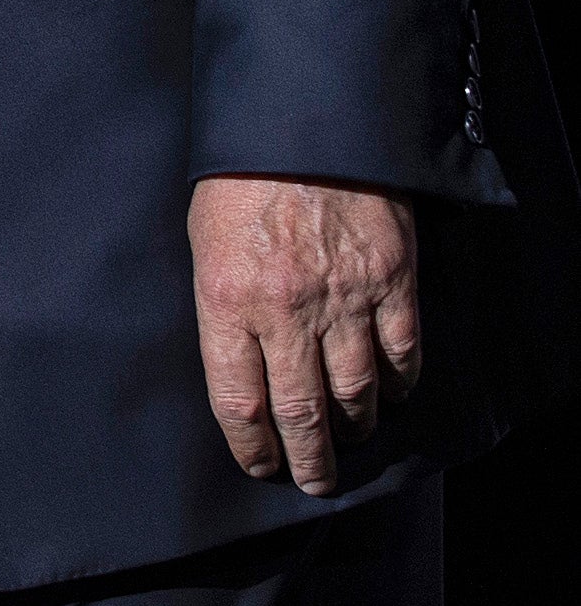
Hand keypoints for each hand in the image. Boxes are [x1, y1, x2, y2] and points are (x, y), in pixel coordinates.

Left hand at [190, 175, 419, 497]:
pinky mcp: (392, 282)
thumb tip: (238, 368)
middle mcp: (286, 310)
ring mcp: (344, 299)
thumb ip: (222, 308)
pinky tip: (388, 395)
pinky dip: (397, 384)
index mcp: (227, 301)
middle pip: (300, 412)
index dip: (251, 447)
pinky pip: (400, 354)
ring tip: (349, 439)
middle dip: (308, 458)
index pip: (238, 403)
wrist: (304, 124)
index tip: (259, 465)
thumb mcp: (204, 242)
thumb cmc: (238, 182)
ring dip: (353, 426)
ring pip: (355, 392)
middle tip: (313, 481)